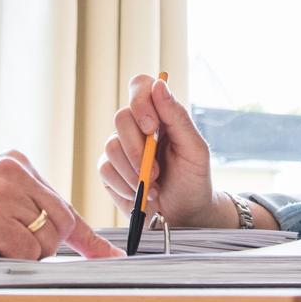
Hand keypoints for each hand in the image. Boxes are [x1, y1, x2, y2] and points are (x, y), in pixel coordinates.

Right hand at [0, 151, 119, 281]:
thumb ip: (19, 209)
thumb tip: (57, 236)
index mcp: (13, 164)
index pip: (62, 203)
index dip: (87, 236)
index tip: (108, 253)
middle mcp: (12, 171)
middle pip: (62, 222)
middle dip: (44, 248)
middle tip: (8, 252)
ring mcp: (1, 191)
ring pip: (47, 241)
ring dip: (21, 257)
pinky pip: (26, 252)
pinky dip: (8, 262)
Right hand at [98, 74, 228, 227]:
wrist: (185, 217)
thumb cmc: (194, 180)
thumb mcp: (194, 150)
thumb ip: (177, 117)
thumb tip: (159, 84)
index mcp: (160, 115)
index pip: (140, 86)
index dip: (140, 101)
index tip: (151, 127)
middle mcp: (137, 127)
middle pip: (121, 118)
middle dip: (139, 149)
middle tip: (158, 171)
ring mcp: (121, 148)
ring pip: (111, 146)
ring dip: (134, 172)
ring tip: (153, 188)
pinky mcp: (110, 170)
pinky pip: (105, 169)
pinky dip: (125, 185)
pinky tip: (140, 195)